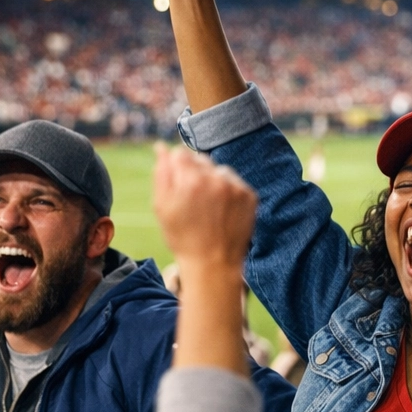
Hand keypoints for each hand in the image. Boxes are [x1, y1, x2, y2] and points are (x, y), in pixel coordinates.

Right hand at [153, 143, 256, 269]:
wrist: (213, 264)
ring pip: (219, 170)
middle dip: (194, 173)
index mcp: (191, 179)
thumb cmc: (182, 236)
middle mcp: (216, 178)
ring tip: (208, 207)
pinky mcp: (250, 196)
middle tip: (192, 199)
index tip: (178, 184)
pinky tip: (222, 210)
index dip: (176, 167)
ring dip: (213, 180)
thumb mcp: (162, 206)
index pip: (181, 153)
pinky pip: (235, 183)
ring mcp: (236, 187)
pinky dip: (228, 191)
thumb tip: (161, 147)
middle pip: (201, 159)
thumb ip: (161, 173)